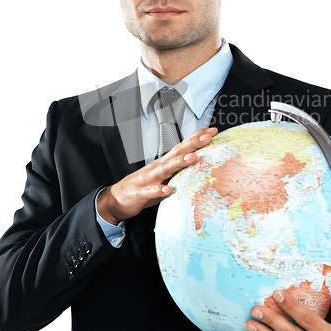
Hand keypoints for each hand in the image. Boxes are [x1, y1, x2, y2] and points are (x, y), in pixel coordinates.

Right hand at [97, 127, 217, 224]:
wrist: (117, 198)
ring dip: (179, 162)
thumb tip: (202, 169)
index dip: (197, 138)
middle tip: (208, 137)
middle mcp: (158, 167)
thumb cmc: (144, 187)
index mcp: (165, 163)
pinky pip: (151, 191)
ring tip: (192, 158)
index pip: (183, 147)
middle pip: (177, 153)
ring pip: (165, 169)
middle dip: (193, 144)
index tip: (212, 131)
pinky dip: (159, 190)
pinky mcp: (141, 193)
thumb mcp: (165, 178)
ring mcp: (149, 179)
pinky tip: (168, 190)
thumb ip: (180, 172)